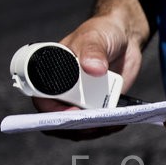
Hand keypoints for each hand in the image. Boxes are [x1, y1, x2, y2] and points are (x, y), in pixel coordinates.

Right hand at [35, 0, 148, 139]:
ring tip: (110, 124)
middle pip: (60, 121)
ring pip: (79, 127)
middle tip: (95, 123)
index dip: (53, 113)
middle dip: (76, 127)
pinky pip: (98, 124)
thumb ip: (93, 51)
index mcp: (51, 75)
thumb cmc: (101, 33)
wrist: (123, 38)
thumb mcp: (95, 38)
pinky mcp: (98, 106)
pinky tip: (118, 123)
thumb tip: (93, 68)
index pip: (42, 101)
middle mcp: (63, 91)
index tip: (74, 113)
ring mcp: (80, 101)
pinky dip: (107, 128)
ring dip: (93, 131)